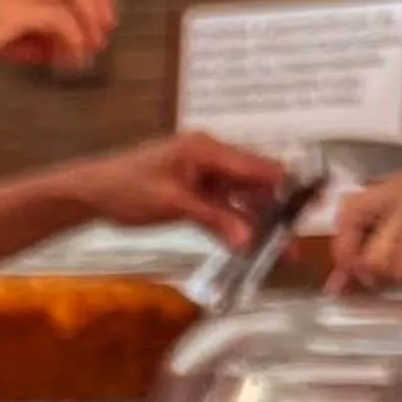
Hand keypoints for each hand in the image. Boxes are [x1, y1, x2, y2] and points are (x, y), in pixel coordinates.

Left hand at [62, 131, 286, 246]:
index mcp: (207, 150)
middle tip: (295, 238)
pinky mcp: (192, 194)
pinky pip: (221, 210)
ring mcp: (202, 177)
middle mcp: (210, 159)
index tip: (312, 201)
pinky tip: (249, 247)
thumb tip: (249, 238)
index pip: (257, 166)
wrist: (90, 193)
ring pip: (238, 201)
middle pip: (252, 185)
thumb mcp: (172, 204)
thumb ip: (213, 219)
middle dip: (275, 211)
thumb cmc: (125, 189)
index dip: (287, 184)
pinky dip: (233, 227)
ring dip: (256, 224)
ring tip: (278, 251)